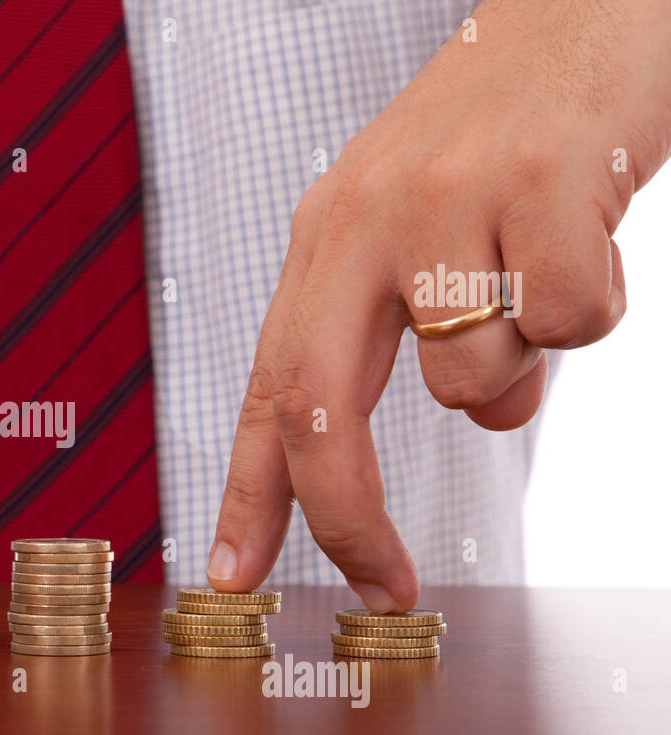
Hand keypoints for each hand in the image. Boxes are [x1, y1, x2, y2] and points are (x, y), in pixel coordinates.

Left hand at [207, 0, 670, 609]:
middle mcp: (364, 219)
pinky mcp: (540, 181)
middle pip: (321, 410)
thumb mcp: (435, 230)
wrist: (592, 6)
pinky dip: (597, 305)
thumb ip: (431, 330)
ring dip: (527, 363)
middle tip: (387, 583)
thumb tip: (489, 417)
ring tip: (547, 270)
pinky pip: (570, 325)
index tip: (231, 575)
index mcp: (328, 236)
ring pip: (473, 381)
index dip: (247, 491)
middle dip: (346, 518)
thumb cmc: (510, 133)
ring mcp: (446, 198)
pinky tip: (592, 232)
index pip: (268, 384)